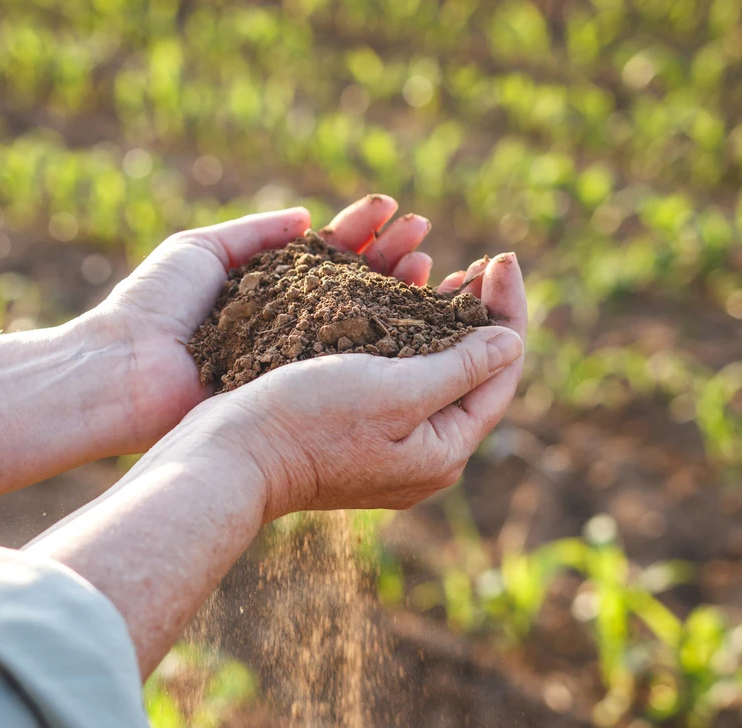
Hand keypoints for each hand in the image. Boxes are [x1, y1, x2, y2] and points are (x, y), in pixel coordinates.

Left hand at [75, 195, 432, 453]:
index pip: (325, 255)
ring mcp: (293, 359)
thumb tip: (306, 216)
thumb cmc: (153, 307)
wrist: (124, 372)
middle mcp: (287, 324)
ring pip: (358, 322)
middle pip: (352, 285)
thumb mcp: (200, 249)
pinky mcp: (293, 392)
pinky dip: (380, 342)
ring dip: (395, 291)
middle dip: (390, 257)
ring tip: (427, 263)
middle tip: (425, 234)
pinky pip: (344, 364)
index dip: (361, 232)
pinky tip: (410, 317)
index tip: (394, 210)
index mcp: (265, 288)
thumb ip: (254, 232)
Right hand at [176, 253, 527, 518]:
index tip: (504, 257)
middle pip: (474, 376)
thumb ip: (459, 368)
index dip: (508, 310)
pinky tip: (404, 306)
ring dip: (448, 323)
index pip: (500, 373)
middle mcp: (424, 455)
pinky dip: (410, 339)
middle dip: (483, 315)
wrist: (231, 457)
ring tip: (452, 274)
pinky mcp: (357, 434)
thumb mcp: (394, 391)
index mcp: (444, 451)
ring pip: (436, 375)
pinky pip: (401, 380)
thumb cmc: (309, 422)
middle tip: (487, 261)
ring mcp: (390, 448)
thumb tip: (511, 341)